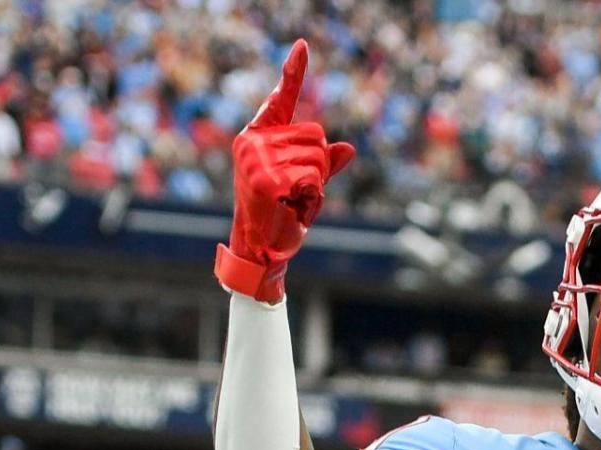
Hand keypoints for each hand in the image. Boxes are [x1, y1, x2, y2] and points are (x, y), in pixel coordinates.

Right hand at [216, 40, 355, 303]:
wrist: (261, 252)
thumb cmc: (281, 216)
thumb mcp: (308, 186)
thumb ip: (325, 166)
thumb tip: (347, 148)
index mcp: (259, 135)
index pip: (281, 98)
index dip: (293, 72)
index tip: (303, 45)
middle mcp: (252, 141)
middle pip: (316, 136)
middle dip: (320, 166)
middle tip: (298, 191)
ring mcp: (255, 159)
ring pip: (317, 158)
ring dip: (316, 185)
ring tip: (293, 201)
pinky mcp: (263, 179)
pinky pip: (311, 178)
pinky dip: (312, 198)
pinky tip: (293, 208)